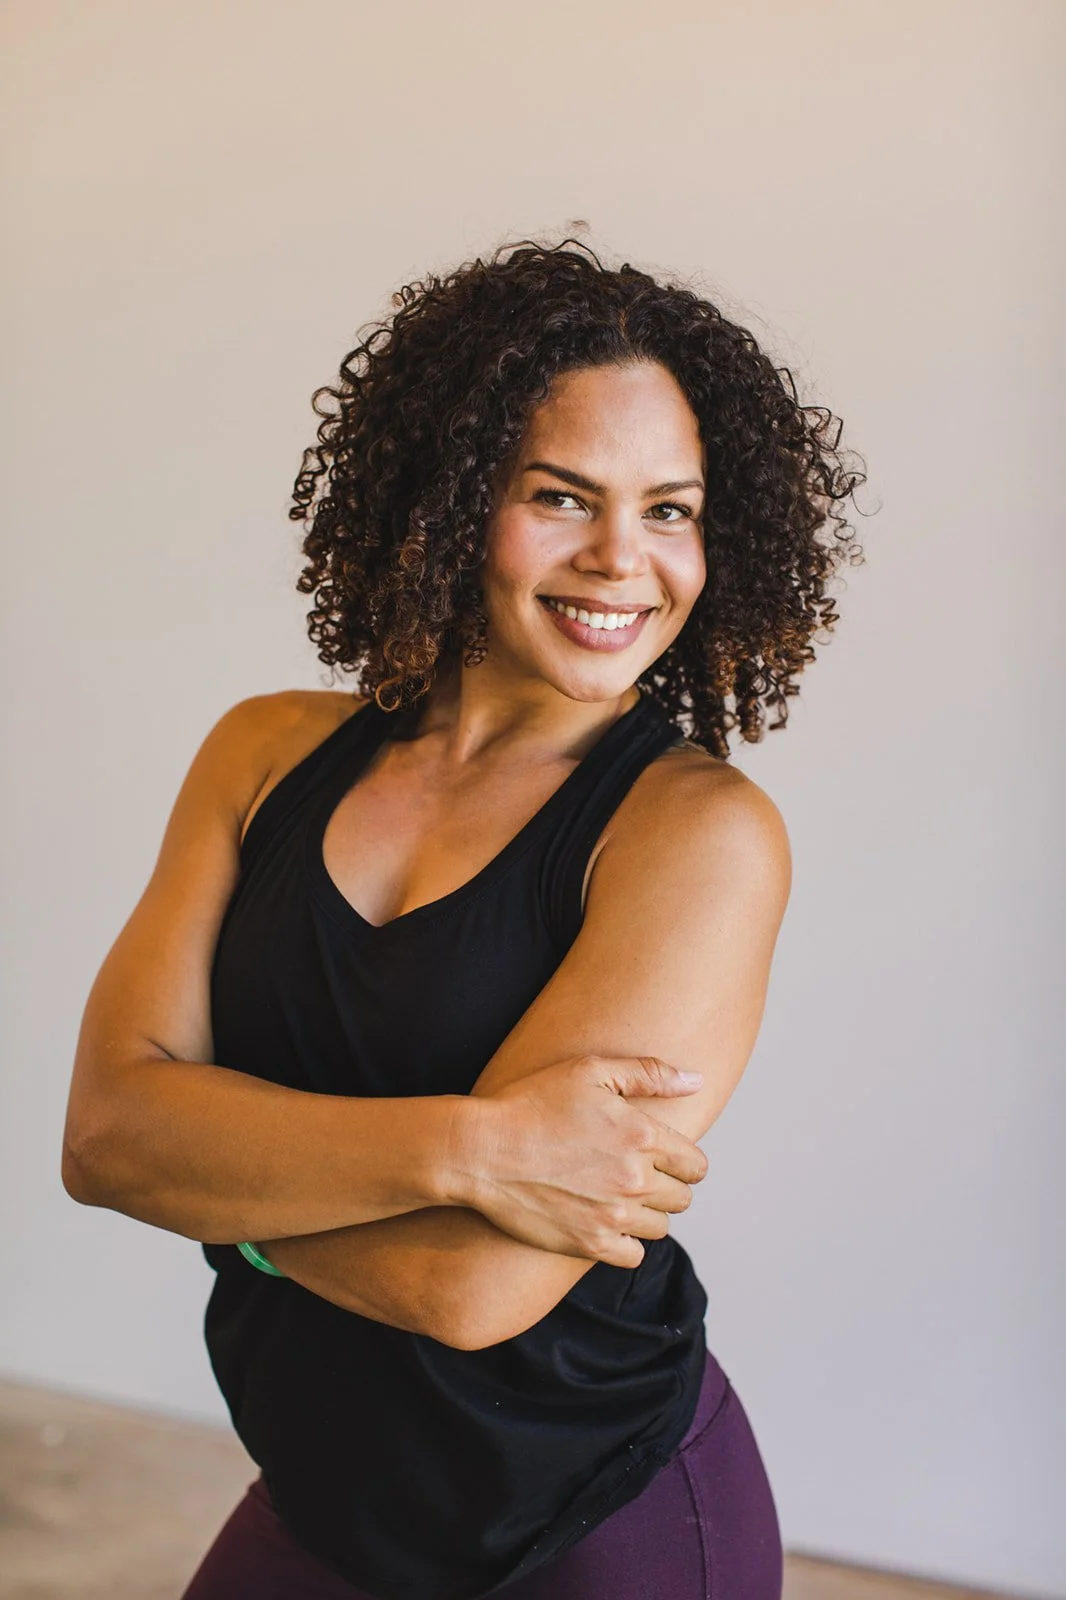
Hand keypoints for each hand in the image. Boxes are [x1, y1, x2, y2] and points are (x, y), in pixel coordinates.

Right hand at [464, 1054, 708, 1267]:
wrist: (482, 1151)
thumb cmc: (531, 1104)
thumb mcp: (589, 1071)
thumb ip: (649, 1073)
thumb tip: (696, 1081)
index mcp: (643, 1135)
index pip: (696, 1165)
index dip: (684, 1162)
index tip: (663, 1159)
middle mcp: (635, 1178)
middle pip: (683, 1198)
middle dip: (666, 1187)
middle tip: (635, 1176)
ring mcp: (614, 1215)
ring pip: (660, 1227)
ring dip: (646, 1214)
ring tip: (616, 1197)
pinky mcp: (589, 1243)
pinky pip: (633, 1255)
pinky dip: (625, 1243)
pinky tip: (604, 1222)